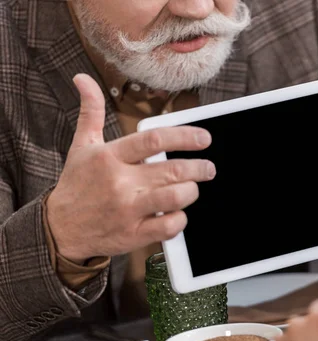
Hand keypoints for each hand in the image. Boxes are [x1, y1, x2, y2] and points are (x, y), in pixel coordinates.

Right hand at [46, 74, 214, 262]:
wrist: (60, 229)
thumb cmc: (77, 184)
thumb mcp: (82, 146)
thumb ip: (91, 112)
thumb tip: (83, 79)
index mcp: (110, 157)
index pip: (155, 140)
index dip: (185, 136)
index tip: (204, 138)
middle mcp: (120, 182)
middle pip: (172, 170)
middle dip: (199, 168)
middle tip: (209, 168)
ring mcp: (127, 210)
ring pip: (175, 197)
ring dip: (191, 191)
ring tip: (193, 187)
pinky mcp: (133, 234)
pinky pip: (169, 226)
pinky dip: (181, 219)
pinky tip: (179, 213)